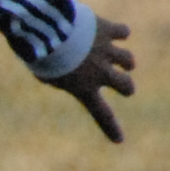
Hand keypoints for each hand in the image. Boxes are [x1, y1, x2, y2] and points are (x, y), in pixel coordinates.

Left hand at [52, 18, 134, 143]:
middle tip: (125, 85)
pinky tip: (119, 33)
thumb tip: (69, 73)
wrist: (49, 31)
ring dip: (127, 62)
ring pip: (128, 60)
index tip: (119, 140)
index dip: (110, 128)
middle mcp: (100, 72)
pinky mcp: (106, 30)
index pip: (101, 114)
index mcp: (84, 88)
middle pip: (126, 86)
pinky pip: (123, 32)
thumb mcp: (44, 74)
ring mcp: (106, 51)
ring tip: (125, 61)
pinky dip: (121, 32)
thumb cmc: (41, 55)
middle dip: (127, 86)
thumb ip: (57, 78)